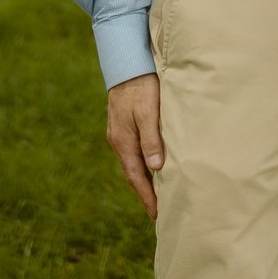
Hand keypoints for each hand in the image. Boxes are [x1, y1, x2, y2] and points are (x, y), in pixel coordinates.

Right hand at [106, 73, 163, 218]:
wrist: (127, 64)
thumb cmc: (142, 87)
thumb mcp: (149, 112)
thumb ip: (152, 139)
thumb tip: (156, 168)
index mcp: (123, 141)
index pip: (136, 177)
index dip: (147, 196)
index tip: (157, 214)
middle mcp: (119, 141)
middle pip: (133, 173)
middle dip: (145, 193)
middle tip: (158, 212)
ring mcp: (119, 133)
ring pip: (133, 163)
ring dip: (144, 180)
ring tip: (157, 195)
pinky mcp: (124, 126)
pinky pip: (133, 152)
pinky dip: (142, 164)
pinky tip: (152, 167)